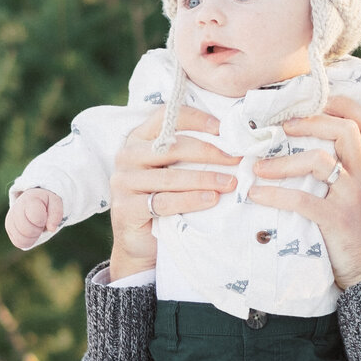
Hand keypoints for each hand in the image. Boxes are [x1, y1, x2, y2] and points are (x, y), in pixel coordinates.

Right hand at [6, 188, 64, 249]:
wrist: (32, 200)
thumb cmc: (45, 202)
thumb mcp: (55, 202)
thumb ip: (56, 213)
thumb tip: (52, 229)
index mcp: (30, 199)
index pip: (35, 217)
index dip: (42, 221)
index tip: (44, 217)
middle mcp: (17, 208)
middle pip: (27, 230)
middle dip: (38, 230)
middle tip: (41, 224)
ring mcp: (11, 218)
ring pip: (21, 238)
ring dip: (32, 237)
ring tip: (36, 228)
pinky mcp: (9, 227)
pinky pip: (18, 242)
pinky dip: (27, 241)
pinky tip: (31, 233)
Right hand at [108, 106, 233, 281]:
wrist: (139, 243)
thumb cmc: (162, 199)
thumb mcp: (171, 171)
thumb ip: (186, 153)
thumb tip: (230, 139)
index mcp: (138, 139)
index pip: (166, 117)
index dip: (196, 119)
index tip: (223, 129)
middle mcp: (127, 156)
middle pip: (171, 147)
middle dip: (209, 152)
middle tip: (236, 159)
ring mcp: (123, 182)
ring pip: (170, 177)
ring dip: (205, 179)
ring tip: (230, 183)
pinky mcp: (126, 208)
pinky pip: (164, 202)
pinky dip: (191, 201)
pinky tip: (212, 199)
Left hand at [248, 95, 360, 288]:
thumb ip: (351, 179)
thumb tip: (311, 160)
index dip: (343, 104)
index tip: (316, 99)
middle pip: (343, 130)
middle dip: (309, 121)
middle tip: (280, 127)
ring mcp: (353, 198)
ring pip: (318, 160)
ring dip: (283, 161)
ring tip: (258, 167)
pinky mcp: (337, 220)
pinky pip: (301, 199)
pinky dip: (274, 195)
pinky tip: (256, 196)